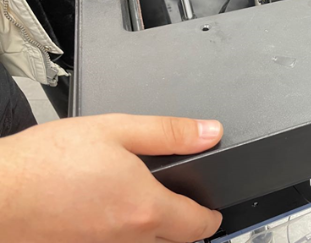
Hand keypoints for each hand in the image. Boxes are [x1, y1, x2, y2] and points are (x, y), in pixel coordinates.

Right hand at [0, 114, 223, 242]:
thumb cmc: (46, 162)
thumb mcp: (117, 130)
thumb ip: (169, 133)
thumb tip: (209, 132)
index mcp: (144, 208)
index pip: (198, 225)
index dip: (211, 216)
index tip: (213, 210)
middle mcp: (126, 240)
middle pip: (173, 241)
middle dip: (184, 225)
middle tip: (183, 203)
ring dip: (153, 230)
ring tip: (143, 201)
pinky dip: (122, 234)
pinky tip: (108, 210)